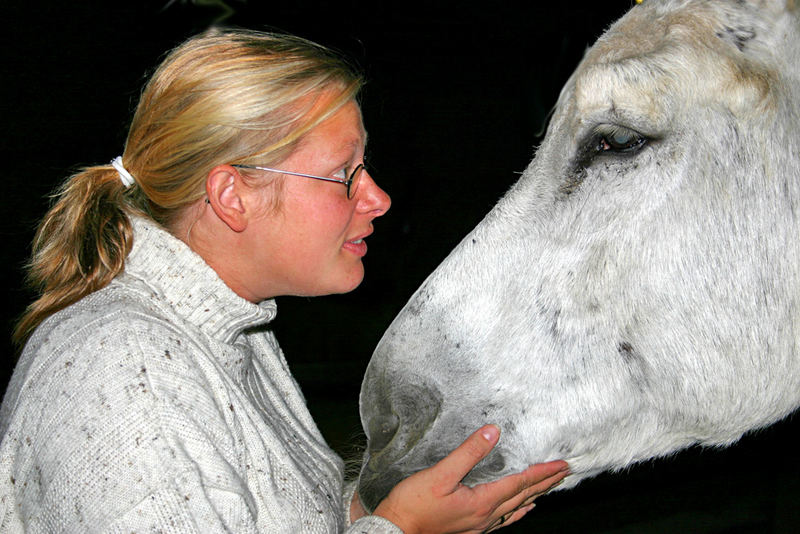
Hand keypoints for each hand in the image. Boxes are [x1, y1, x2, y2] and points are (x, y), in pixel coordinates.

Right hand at [371, 424, 568, 533]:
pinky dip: (518, 512)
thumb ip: (469, 452)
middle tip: (565, 472)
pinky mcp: (470, 530)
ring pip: (516, 509)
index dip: (542, 472)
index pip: (520, 483)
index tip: (562, 464)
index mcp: (482, 502)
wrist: (396, 529)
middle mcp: (485, 517)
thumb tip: (493, 431)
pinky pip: (503, 520)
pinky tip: (521, 510)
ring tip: (550, 487)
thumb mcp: (441, 473)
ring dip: (535, 496)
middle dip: (546, 483)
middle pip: (523, 497)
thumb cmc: (414, 503)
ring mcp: (479, 526)